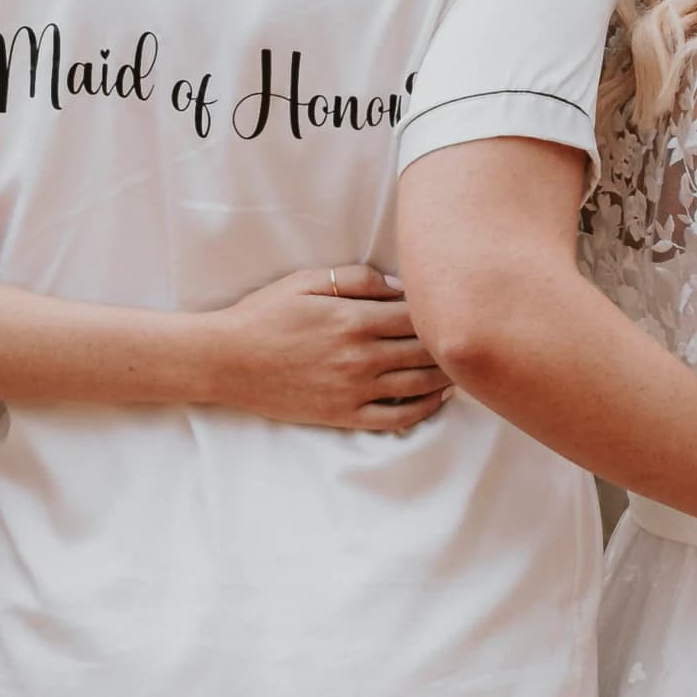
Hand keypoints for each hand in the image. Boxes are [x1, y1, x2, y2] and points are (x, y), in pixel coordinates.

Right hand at [212, 265, 451, 432]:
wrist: (226, 360)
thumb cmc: (265, 314)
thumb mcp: (307, 281)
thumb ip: (357, 279)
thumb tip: (400, 285)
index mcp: (354, 318)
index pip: (418, 315)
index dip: (441, 310)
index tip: (455, 306)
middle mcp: (360, 356)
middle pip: (426, 350)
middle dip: (452, 343)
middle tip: (470, 336)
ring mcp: (354, 389)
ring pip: (419, 385)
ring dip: (447, 375)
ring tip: (463, 364)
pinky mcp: (345, 415)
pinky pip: (397, 418)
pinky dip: (424, 409)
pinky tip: (436, 397)